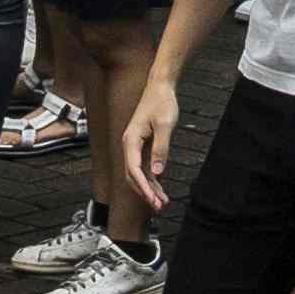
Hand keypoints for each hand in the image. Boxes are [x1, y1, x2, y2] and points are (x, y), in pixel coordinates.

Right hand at [113, 63, 185, 214]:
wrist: (160, 87)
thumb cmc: (161, 102)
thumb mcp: (165, 125)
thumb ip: (161, 149)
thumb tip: (157, 172)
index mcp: (130, 140)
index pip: (134, 170)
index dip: (143, 187)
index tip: (152, 200)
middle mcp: (129, 145)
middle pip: (133, 176)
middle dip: (145, 193)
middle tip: (159, 206)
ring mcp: (135, 147)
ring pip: (139, 174)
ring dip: (149, 189)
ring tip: (161, 203)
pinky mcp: (143, 146)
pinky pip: (145, 167)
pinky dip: (152, 179)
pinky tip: (160, 189)